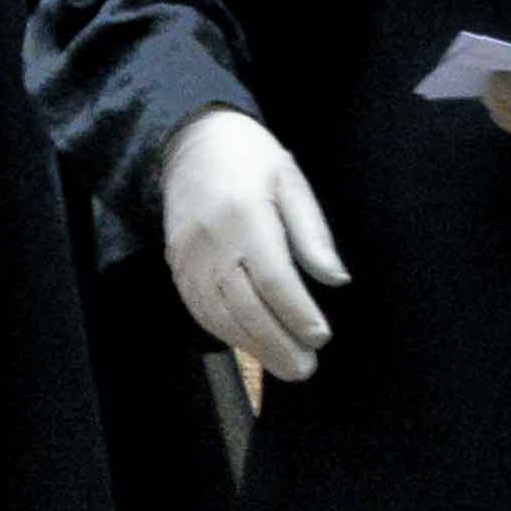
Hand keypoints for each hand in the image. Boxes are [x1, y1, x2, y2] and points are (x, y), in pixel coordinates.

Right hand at [161, 109, 348, 380]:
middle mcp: (212, 242)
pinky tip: (248, 345)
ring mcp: (188, 257)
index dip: (297, 313)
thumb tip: (335, 279)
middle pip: (245, 305)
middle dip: (277, 342)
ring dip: (252, 346)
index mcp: (245, 216)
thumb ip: (312, 232)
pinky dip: (224, 332)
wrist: (191, 142)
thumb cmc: (252, 159)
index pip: (273, 278)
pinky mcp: (176, 265)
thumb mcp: (292, 182)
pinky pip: (199, 307)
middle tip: (305, 368)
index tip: (321, 337)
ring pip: (219, 314)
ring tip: (284, 366)